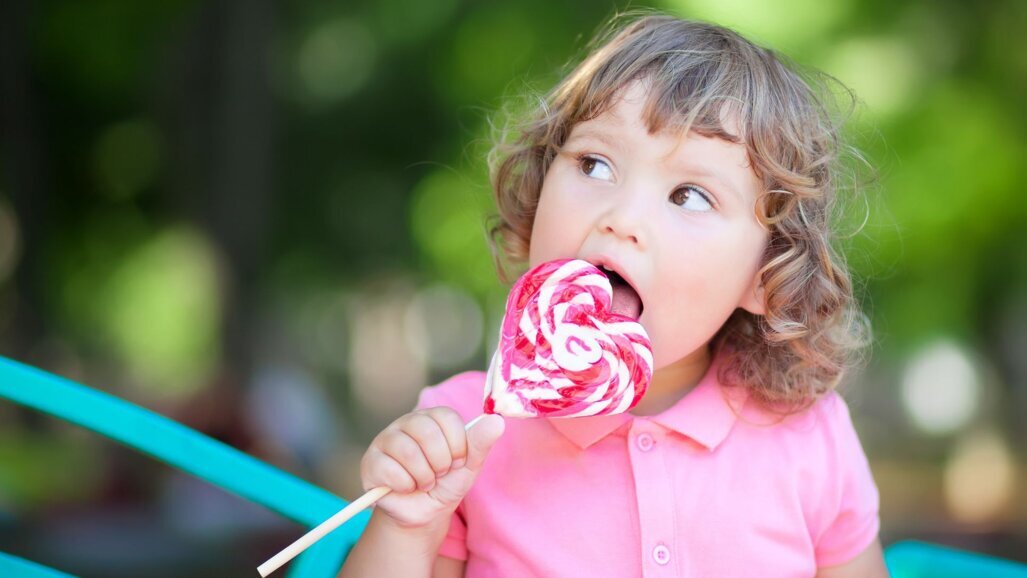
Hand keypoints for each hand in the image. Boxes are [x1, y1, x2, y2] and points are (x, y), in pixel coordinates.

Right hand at [360, 408, 504, 528]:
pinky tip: (406, 487)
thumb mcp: (468, 465)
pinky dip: (406, 486)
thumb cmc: (447, 483)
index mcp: (431, 417)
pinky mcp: (371, 461)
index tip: (457, 461)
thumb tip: (497, 420)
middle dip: (441, 463)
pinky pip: (390, 470)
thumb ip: (480, 442)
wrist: (425, 514)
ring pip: (408, 452)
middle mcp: (406, 423)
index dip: (457, 445)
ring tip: (424, 482)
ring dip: (424, 477)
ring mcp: (385, 440)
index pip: (447, 417)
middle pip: (427, 432)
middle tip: (439, 474)